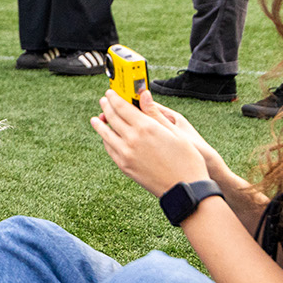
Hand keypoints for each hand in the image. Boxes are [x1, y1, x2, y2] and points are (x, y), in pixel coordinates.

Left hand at [91, 88, 209, 197]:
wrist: (184, 189)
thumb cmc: (187, 159)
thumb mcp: (175, 131)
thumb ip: (155, 112)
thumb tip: (144, 95)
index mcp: (145, 127)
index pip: (121, 107)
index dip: (114, 98)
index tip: (110, 93)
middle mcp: (132, 139)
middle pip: (112, 118)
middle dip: (106, 107)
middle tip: (104, 101)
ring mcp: (125, 154)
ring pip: (106, 135)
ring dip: (100, 124)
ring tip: (96, 119)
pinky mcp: (124, 166)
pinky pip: (110, 149)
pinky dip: (106, 140)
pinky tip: (107, 138)